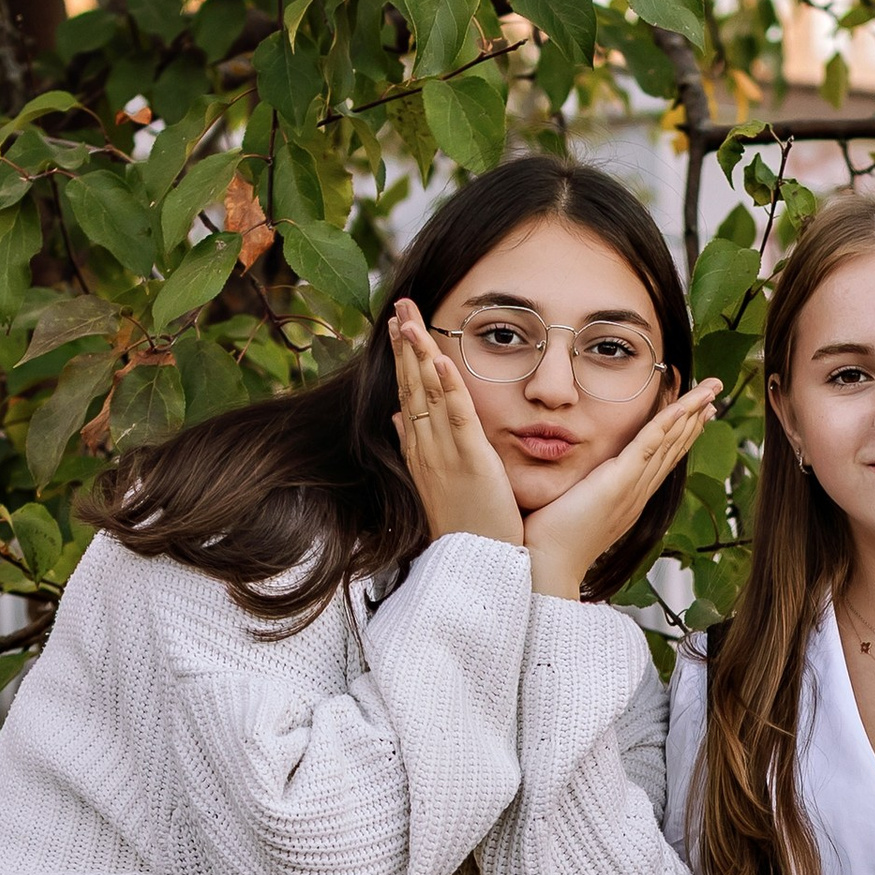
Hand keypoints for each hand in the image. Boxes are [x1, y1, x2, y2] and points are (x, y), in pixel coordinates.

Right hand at [392, 298, 524, 550]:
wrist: (477, 569)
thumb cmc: (467, 528)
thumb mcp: (436, 485)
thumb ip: (418, 448)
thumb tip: (397, 420)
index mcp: (420, 452)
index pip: (405, 395)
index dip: (401, 359)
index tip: (399, 326)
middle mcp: (425, 449)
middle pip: (409, 387)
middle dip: (405, 343)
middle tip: (400, 304)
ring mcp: (444, 456)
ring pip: (426, 396)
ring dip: (419, 354)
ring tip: (411, 319)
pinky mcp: (469, 464)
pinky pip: (457, 419)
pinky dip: (448, 388)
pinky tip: (442, 360)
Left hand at [525, 377, 724, 601]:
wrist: (548, 564)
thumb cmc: (552, 539)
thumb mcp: (574, 506)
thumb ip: (582, 487)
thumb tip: (577, 475)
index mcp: (630, 497)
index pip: (663, 458)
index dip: (682, 433)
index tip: (696, 411)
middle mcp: (638, 492)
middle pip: (674, 448)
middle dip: (695, 418)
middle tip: (713, 394)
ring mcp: (632, 487)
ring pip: (669, 443)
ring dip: (690, 415)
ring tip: (709, 393)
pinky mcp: (618, 482)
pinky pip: (649, 446)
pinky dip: (666, 424)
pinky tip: (682, 407)